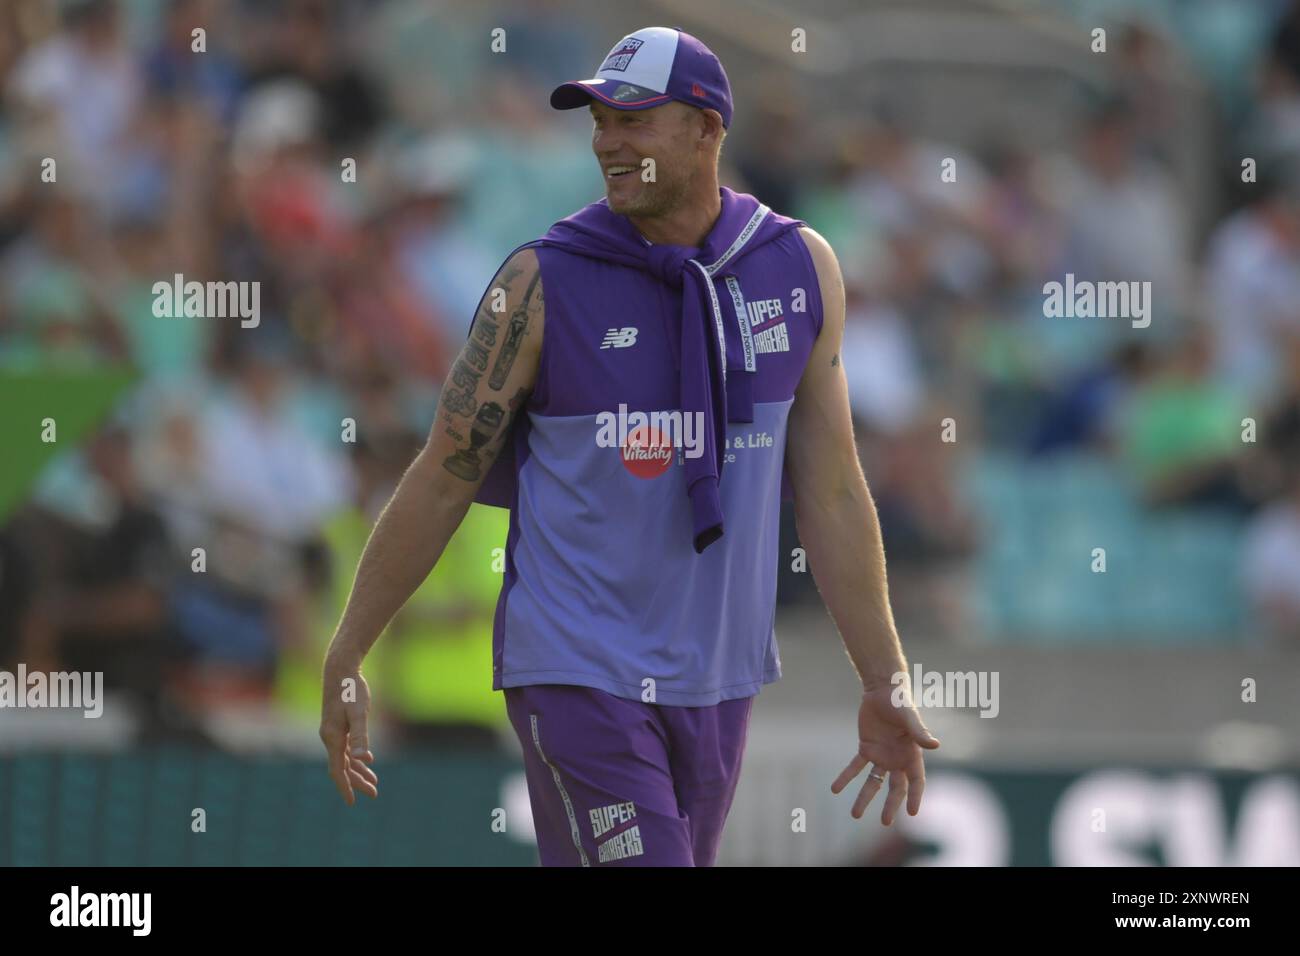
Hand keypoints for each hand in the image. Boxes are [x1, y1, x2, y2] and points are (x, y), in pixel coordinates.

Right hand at [319, 657, 379, 805]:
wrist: (340, 670)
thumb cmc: (351, 690)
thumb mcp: (359, 713)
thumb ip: (361, 736)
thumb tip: (363, 759)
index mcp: (333, 738)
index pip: (337, 770)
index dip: (345, 787)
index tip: (352, 802)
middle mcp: (329, 738)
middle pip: (342, 768)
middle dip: (357, 782)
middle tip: (374, 793)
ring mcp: (333, 733)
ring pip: (345, 759)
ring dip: (358, 772)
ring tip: (374, 783)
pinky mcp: (338, 726)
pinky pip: (346, 749)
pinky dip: (356, 759)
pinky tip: (366, 762)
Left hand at [831, 684, 938, 824]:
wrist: (882, 690)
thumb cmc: (900, 702)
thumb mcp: (909, 717)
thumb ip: (919, 732)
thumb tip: (935, 745)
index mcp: (912, 754)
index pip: (916, 781)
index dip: (916, 796)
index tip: (913, 813)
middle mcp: (897, 759)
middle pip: (895, 788)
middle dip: (891, 805)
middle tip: (885, 821)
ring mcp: (881, 755)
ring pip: (874, 782)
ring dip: (865, 798)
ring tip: (855, 815)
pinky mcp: (866, 748)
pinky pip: (855, 767)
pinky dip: (846, 777)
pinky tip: (835, 789)